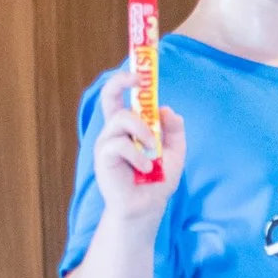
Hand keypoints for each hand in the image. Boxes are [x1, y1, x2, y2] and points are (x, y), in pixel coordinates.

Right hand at [90, 62, 184, 222]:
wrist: (148, 205)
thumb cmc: (159, 178)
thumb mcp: (175, 150)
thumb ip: (173, 129)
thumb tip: (165, 109)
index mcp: (130, 126)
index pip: (120, 97)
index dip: (124, 81)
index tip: (138, 72)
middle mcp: (115, 131)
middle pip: (110, 98)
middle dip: (121, 83)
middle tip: (138, 80)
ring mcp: (106, 143)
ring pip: (122, 119)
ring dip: (143, 132)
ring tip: (152, 152)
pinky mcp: (102, 158)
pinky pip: (121, 144)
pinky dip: (138, 155)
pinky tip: (146, 168)